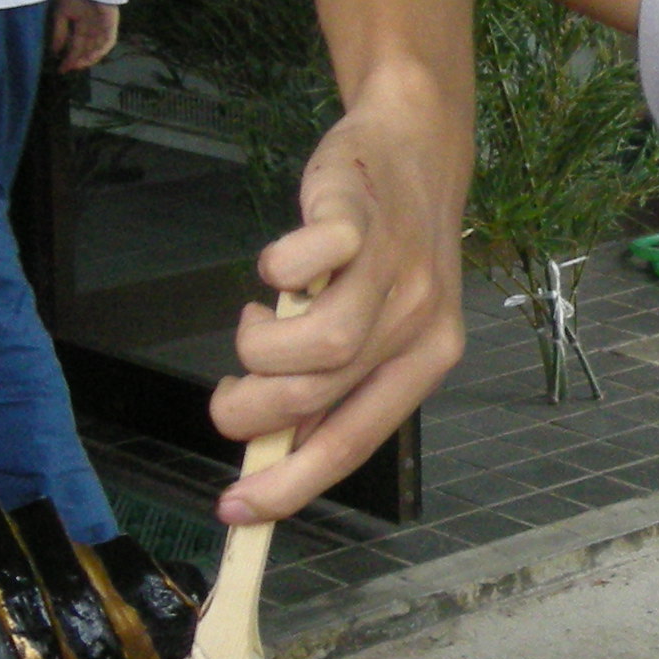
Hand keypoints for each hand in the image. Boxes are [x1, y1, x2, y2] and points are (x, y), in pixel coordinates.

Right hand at [49, 0, 119, 72]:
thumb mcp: (62, 14)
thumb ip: (60, 33)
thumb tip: (55, 51)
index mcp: (81, 25)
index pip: (75, 45)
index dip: (68, 57)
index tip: (60, 68)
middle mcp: (92, 29)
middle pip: (85, 49)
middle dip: (76, 60)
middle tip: (66, 69)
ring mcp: (103, 28)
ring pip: (96, 48)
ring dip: (87, 58)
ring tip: (76, 65)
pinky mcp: (111, 26)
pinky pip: (107, 42)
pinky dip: (99, 51)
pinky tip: (90, 58)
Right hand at [209, 72, 469, 520]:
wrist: (416, 147)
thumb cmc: (390, 251)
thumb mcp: (384, 325)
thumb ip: (340, 384)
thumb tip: (280, 453)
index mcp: (426, 363)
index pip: (353, 443)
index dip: (289, 484)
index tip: (236, 511)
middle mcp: (418, 324)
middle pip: (320, 397)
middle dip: (252, 414)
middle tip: (231, 398)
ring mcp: (393, 269)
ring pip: (319, 345)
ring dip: (260, 351)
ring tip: (257, 325)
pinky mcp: (360, 217)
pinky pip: (309, 261)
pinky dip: (275, 272)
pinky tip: (276, 270)